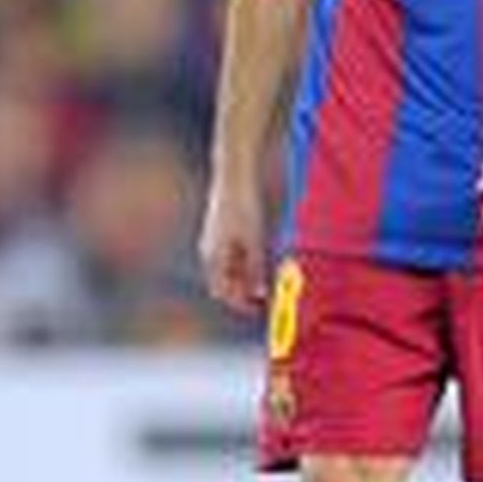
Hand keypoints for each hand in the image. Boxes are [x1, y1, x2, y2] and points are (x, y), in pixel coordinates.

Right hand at [199, 178, 268, 314]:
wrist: (236, 173)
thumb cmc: (242, 205)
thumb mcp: (254, 238)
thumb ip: (256, 267)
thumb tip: (259, 292)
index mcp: (213, 257)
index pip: (223, 292)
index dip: (241, 303)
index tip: (260, 308)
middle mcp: (212, 251)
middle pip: (227, 282)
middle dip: (245, 291)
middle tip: (268, 295)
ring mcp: (218, 240)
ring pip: (233, 268)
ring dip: (249, 276)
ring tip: (270, 274)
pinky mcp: (226, 230)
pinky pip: (236, 254)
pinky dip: (249, 260)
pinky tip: (265, 255)